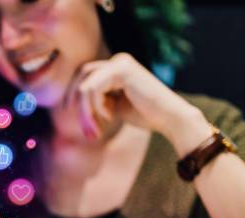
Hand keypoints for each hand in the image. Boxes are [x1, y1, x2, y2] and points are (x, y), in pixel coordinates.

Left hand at [67, 53, 211, 155]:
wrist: (169, 118)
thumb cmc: (145, 115)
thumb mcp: (114, 106)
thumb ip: (98, 100)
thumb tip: (74, 101)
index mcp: (116, 67)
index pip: (85, 77)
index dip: (75, 96)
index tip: (79, 120)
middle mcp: (117, 60)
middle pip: (82, 78)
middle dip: (78, 105)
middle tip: (86, 130)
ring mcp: (119, 62)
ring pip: (86, 86)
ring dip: (87, 112)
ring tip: (96, 130)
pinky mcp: (121, 70)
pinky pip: (94, 89)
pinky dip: (98, 107)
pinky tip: (111, 117)